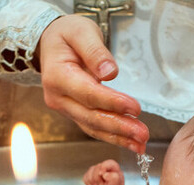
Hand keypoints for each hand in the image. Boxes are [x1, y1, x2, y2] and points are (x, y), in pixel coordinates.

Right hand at [38, 15, 148, 153]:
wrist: (50, 43)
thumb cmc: (67, 35)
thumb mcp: (81, 32)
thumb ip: (95, 51)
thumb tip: (110, 73)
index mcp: (57, 77)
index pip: (88, 94)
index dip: (112, 102)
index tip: (135, 107)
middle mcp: (58, 98)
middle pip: (91, 116)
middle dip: (119, 127)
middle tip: (143, 134)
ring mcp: (64, 108)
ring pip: (92, 127)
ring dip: (119, 137)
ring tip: (141, 144)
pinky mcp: (74, 113)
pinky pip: (93, 127)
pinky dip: (113, 136)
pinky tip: (131, 143)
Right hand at [84, 160, 124, 184]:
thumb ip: (114, 178)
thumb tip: (105, 174)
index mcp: (114, 169)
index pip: (108, 163)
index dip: (104, 167)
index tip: (102, 175)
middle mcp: (106, 168)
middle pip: (97, 167)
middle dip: (97, 178)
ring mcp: (97, 171)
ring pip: (90, 171)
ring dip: (92, 181)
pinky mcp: (90, 176)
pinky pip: (85, 176)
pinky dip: (88, 183)